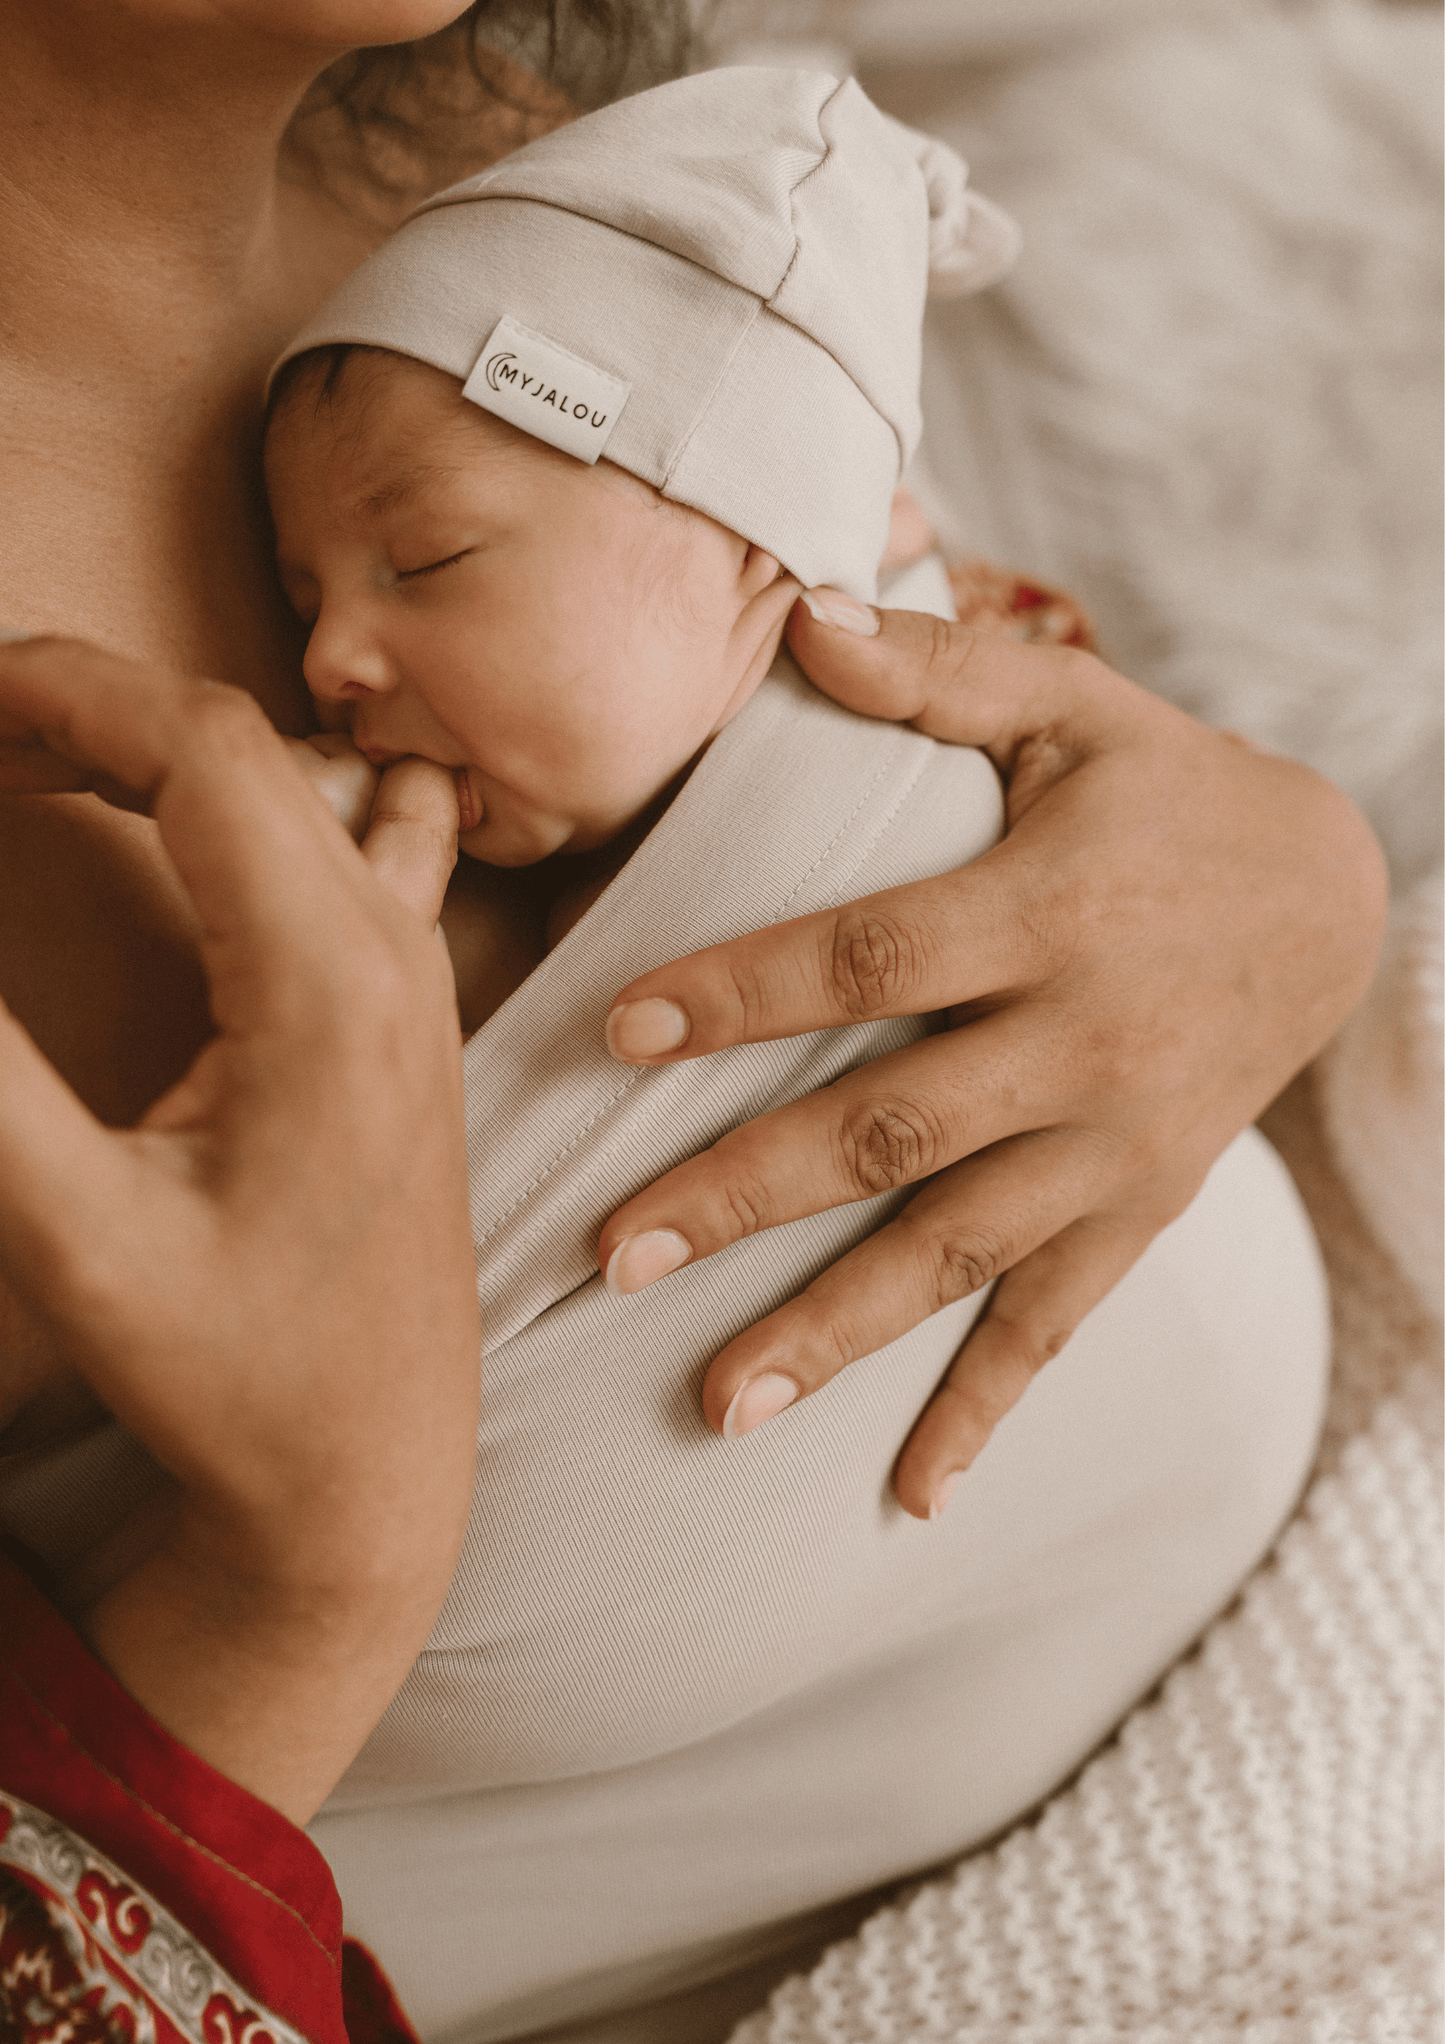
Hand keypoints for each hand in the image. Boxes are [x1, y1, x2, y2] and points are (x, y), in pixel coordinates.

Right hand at [0, 637, 474, 1821]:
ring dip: (175, 750)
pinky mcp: (412, 1015)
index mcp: (326, 982)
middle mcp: (396, 956)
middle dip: (94, 708)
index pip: (203, 743)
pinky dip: (253, 802)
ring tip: (45, 775)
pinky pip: (358, 841)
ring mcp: (419, 979)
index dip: (62, 688)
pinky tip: (175, 840)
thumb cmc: (237, 1372)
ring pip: (308, 781)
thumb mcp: (77, 1236)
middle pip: (250, 744)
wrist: (373, 1462)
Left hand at [597, 600, 1386, 1518]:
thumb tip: (800, 619)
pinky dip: (986, 1413)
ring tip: (716, 1405)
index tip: (618, 1029)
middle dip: (743, 1195)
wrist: (1335, 900)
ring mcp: (1117, 1144)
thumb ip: (939, 670)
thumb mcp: (1075, 707)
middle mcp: (1080, 1042)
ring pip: (959, 1252)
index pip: (872, 958)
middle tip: (609, 1256)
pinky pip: (1059, 1326)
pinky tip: (908, 1496)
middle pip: (890, 1129)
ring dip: (835, 1332)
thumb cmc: (1167, 790)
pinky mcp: (1143, 1209)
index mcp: (1046, 908)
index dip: (745, 992)